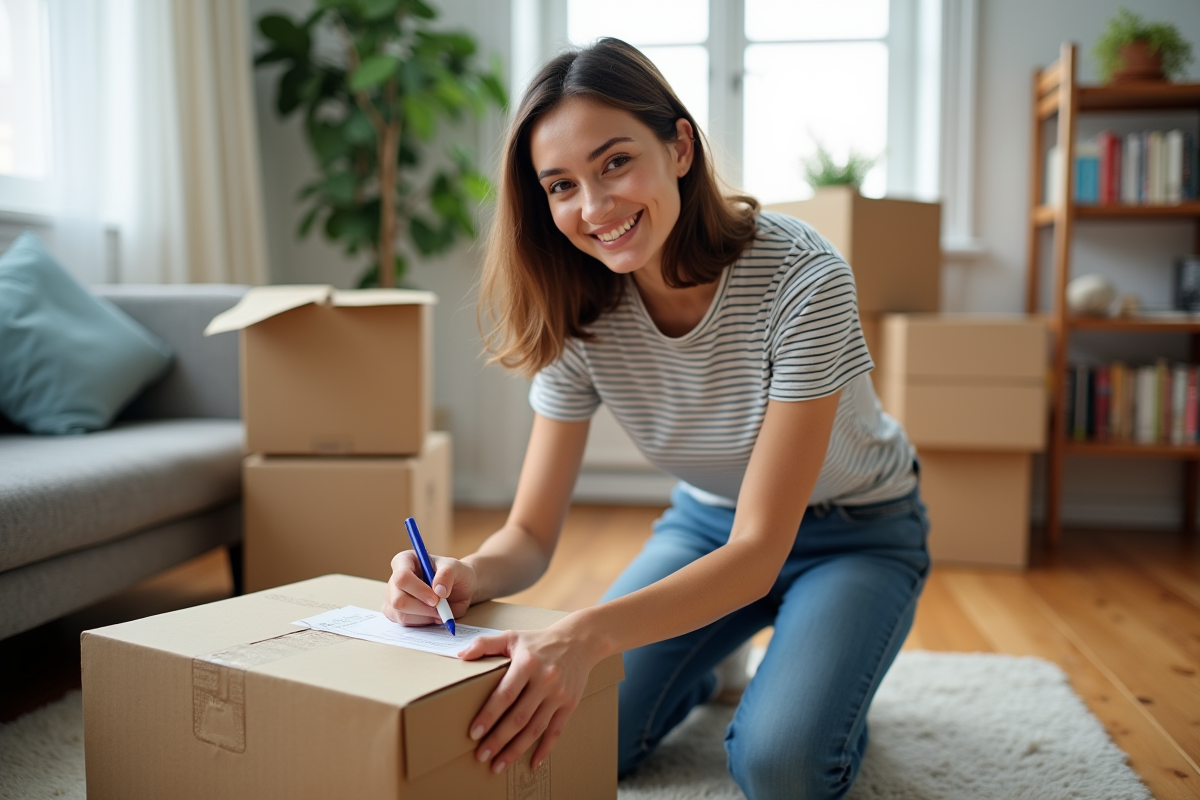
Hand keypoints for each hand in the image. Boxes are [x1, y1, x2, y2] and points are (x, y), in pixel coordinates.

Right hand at [382, 550, 475, 625]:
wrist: (458, 588)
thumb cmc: (454, 574)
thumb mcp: (457, 568)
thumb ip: (447, 575)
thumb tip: (439, 591)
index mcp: (405, 560)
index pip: (402, 577)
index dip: (418, 590)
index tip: (436, 599)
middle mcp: (394, 578)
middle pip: (398, 600)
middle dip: (422, 608)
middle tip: (440, 608)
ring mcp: (392, 597)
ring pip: (401, 614)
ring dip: (424, 616)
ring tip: (439, 610)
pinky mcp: (395, 613)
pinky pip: (404, 623)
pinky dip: (422, 622)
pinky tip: (432, 614)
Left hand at [458, 619, 601, 773]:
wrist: (579, 641)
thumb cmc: (539, 641)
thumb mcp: (512, 637)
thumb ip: (485, 644)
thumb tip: (461, 655)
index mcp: (527, 663)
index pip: (505, 694)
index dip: (489, 715)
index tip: (474, 733)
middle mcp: (544, 680)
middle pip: (519, 717)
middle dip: (498, 740)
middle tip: (481, 756)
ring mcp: (558, 695)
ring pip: (535, 729)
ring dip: (516, 750)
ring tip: (498, 765)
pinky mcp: (570, 704)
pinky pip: (556, 732)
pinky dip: (544, 750)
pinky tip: (532, 764)